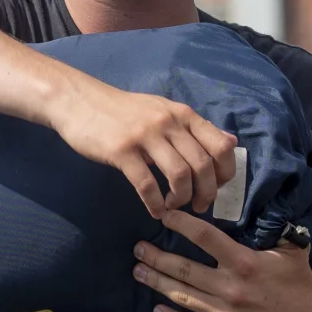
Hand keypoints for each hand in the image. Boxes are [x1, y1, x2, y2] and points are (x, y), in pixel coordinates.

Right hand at [55, 77, 239, 214]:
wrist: (80, 101)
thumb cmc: (123, 110)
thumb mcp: (164, 111)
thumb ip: (196, 129)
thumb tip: (231, 142)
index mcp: (183, 114)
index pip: (220, 146)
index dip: (224, 173)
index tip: (215, 188)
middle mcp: (169, 123)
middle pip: (202, 165)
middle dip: (206, 194)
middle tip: (198, 206)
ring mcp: (145, 136)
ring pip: (179, 176)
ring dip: (181, 200)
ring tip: (174, 208)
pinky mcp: (122, 151)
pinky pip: (147, 184)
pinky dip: (155, 203)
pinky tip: (154, 210)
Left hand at [133, 213, 311, 311]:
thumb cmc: (299, 283)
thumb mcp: (292, 251)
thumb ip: (274, 228)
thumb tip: (264, 201)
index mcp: (245, 263)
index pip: (205, 237)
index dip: (181, 224)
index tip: (163, 215)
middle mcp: (232, 289)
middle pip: (184, 270)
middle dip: (157, 258)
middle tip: (138, 248)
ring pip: (183, 296)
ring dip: (157, 283)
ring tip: (139, 271)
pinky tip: (156, 308)